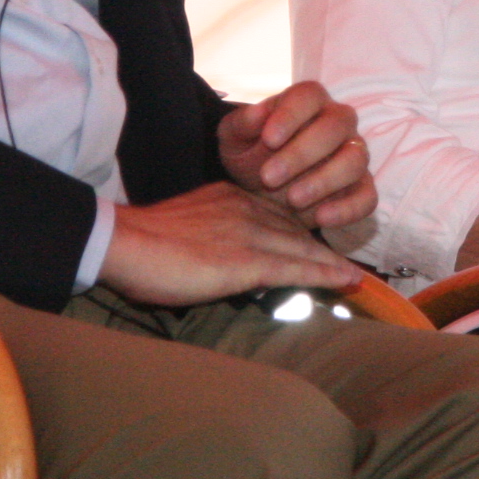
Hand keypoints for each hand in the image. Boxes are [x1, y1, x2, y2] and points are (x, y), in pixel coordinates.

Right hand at [98, 183, 361, 306]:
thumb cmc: (141, 242)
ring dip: (332, 264)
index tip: (316, 247)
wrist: (122, 241)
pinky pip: (297, 268)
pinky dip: (326, 274)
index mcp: (231, 197)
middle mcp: (247, 209)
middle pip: (296, 230)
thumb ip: (210, 233)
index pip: (276, 215)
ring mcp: (250, 233)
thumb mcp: (185, 225)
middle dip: (322, 249)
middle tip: (346, 267)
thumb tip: (218, 255)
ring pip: (303, 248)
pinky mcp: (247, 261)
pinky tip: (346, 280)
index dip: (300, 234)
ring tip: (356, 279)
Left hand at [217, 82, 375, 229]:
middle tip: (269, 178)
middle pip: (337, 124)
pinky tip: (321, 218)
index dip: (291, 115)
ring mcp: (354, 154)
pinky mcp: (361, 188)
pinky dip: (349, 209)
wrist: (262, 191)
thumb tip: (258, 112)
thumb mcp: (234, 140)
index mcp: (307, 102)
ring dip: (325, 180)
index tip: (268, 139)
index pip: (309, 94)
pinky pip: (368, 196)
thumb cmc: (251, 156)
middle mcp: (338, 122)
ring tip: (293, 200)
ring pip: (356, 159)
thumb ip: (242, 124)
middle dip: (303, 152)